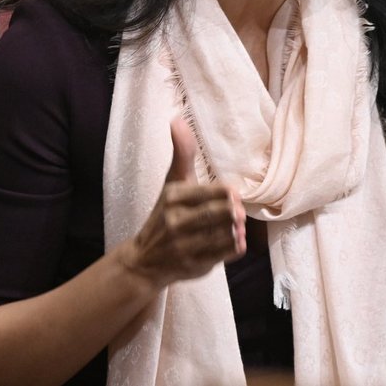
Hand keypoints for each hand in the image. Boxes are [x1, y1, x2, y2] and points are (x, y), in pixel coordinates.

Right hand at [119, 118, 245, 288]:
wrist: (144, 260)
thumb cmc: (165, 212)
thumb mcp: (172, 182)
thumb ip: (182, 153)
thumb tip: (177, 119)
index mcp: (172, 199)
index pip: (200, 194)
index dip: (221, 194)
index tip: (233, 193)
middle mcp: (174, 223)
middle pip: (210, 216)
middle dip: (229, 213)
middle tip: (240, 211)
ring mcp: (183, 247)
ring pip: (217, 237)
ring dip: (233, 231)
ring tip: (240, 224)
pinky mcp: (193, 266)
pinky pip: (219, 256)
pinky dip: (232, 248)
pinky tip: (238, 241)